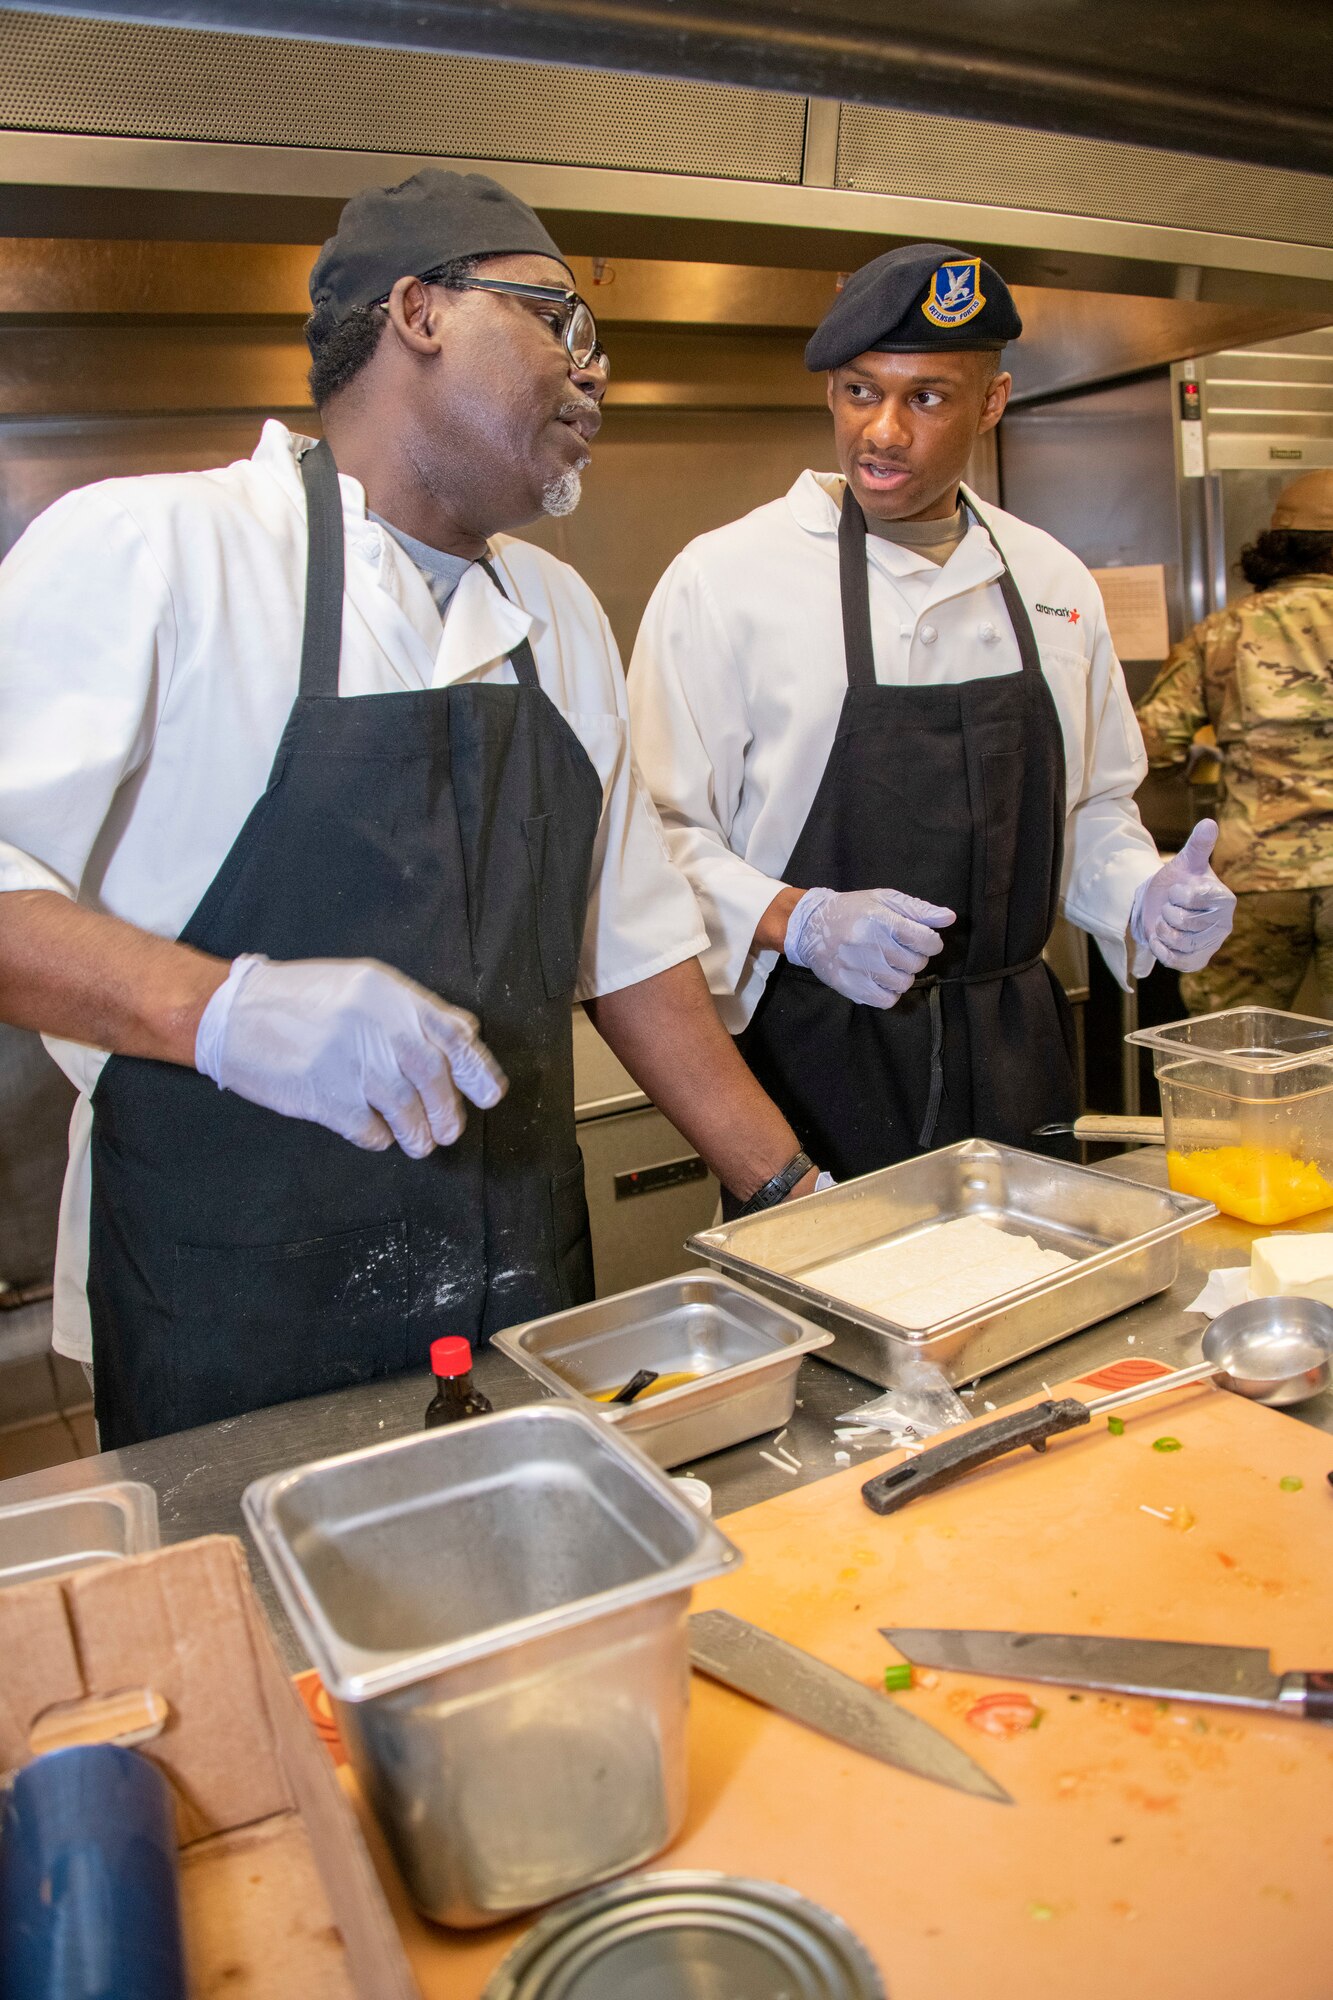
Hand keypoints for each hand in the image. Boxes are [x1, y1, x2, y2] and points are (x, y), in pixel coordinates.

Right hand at [195, 955, 506, 1156]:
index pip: (451, 1033)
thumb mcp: (362, 986)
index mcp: (389, 996)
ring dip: (418, 1131)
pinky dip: (379, 1137)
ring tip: (420, 1141)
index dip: (477, 1068)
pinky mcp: (323, 1097)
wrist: (233, 1012)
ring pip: (405, 1108)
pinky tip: (377, 1135)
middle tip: (451, 1129)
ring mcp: (348, 1063)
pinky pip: (367, 1128)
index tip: (490, 1094)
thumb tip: (466, 1030)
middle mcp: (374, 1027)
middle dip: (449, 1108)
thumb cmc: (301, 998)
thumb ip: (414, 1008)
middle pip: (432, 1074)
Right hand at [783, 886, 954, 1007]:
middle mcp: (869, 944)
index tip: (922, 940)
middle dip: (914, 957)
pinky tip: (880, 979)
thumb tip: (948, 918)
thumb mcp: (885, 899)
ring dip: (902, 975)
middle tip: (900, 950)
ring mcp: (858, 967)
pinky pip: (885, 1000)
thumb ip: (919, 909)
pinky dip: (889, 992)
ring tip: (888, 964)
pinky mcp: (849, 986)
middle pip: (916, 963)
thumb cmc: (853, 910)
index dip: (931, 942)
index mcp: (881, 919)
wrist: (810, 927)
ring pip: (903, 984)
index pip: (926, 941)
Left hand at [1132, 819, 1235, 971]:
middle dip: (1168, 912)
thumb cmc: (1177, 882)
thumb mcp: (1185, 862)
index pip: (1194, 897)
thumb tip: (1209, 822)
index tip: (1178, 890)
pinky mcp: (1198, 961)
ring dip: (1163, 930)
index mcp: (1224, 899)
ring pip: (1179, 942)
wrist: (1161, 906)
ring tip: (1166, 922)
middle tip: (1170, 908)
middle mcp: (1224, 923)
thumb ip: (1198, 845)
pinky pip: (1176, 960)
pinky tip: (1160, 938)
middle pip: (1185, 922)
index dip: (1178, 893)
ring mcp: (1212, 944)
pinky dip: (1161, 949)